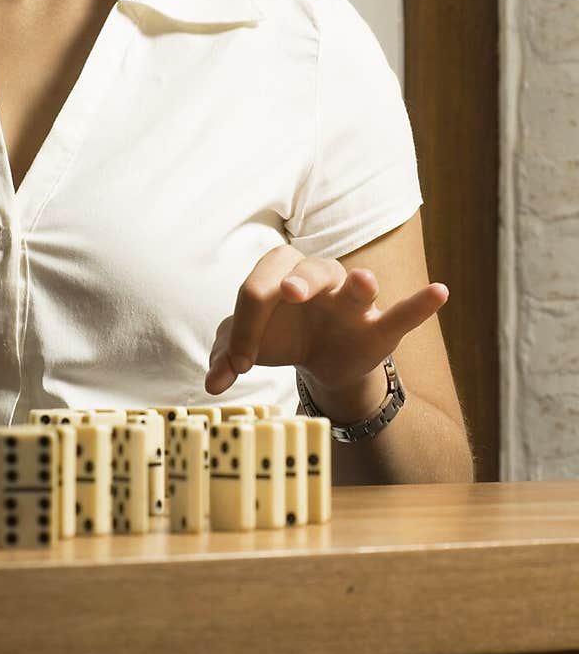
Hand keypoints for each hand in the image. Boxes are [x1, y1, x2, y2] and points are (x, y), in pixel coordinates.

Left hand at [204, 243, 447, 396]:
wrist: (318, 363)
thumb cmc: (278, 338)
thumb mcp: (247, 346)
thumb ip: (226, 356)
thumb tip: (213, 383)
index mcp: (278, 274)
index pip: (259, 291)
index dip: (246, 326)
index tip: (239, 364)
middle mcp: (317, 279)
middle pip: (306, 270)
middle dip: (296, 281)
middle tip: (286, 295)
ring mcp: (351, 302)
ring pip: (354, 283)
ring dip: (359, 283)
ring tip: (363, 281)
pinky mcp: (380, 328)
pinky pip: (403, 312)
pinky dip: (421, 304)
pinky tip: (440, 292)